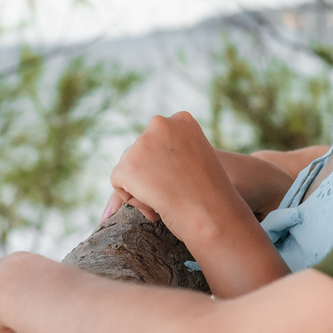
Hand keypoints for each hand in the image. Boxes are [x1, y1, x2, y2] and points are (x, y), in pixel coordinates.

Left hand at [108, 111, 244, 241]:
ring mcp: (142, 144)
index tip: (181, 180)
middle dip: (150, 177)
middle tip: (173, 194)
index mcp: (182, 120)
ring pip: (128, 167)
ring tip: (165, 202)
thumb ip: (172, 154)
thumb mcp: (196, 161)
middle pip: (139, 153)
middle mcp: (160, 124)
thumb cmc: (213, 193)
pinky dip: (131, 199)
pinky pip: (118, 183)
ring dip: (141, 188)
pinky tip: (155, 207)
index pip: (157, 141)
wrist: (214, 212)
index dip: (164, 166)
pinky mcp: (128, 165)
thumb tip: (139, 168)